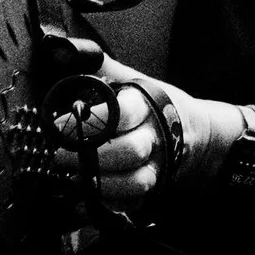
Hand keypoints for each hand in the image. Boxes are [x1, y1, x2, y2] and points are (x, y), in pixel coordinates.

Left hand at [50, 58, 225, 205]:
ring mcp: (158, 165)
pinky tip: (85, 198)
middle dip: (91, 155)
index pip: (122, 113)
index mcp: (149, 106)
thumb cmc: (157, 106)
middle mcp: (157, 137)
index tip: (58, 124)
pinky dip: (108, 204)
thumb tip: (65, 50)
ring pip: (135, 181)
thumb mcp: (134, 82)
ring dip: (100, 183)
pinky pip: (133, 203)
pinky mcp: (154, 188)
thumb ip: (102, 69)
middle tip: (60, 155)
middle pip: (131, 151)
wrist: (197, 134)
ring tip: (72, 176)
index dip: (87, 121)